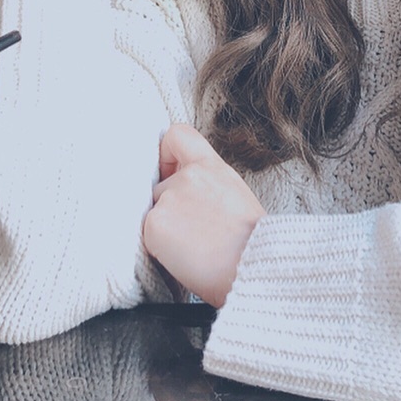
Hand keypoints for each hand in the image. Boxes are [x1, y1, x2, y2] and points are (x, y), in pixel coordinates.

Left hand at [143, 123, 264, 308]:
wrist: (253, 265)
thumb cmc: (252, 241)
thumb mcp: (234, 194)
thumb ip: (207, 184)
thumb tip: (189, 195)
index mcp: (211, 166)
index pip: (177, 135)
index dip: (167, 154)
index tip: (169, 172)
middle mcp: (187, 176)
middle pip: (160, 185)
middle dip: (169, 207)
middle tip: (191, 231)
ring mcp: (168, 199)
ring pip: (153, 212)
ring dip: (166, 228)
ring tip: (191, 248)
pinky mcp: (154, 224)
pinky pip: (148, 234)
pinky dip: (160, 248)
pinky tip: (183, 257)